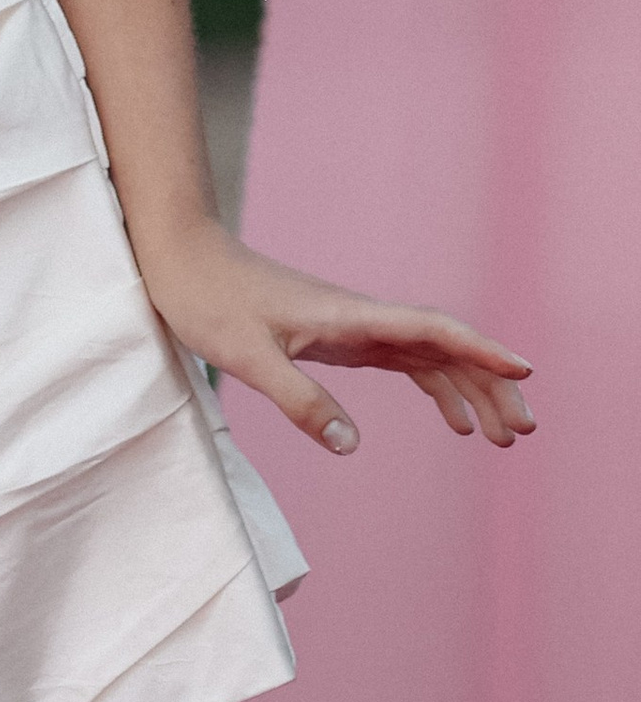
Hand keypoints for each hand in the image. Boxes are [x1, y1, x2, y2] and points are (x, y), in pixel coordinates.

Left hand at [135, 215, 533, 455]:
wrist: (178, 256)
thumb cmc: (207, 297)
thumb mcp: (246, 355)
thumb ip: (298, 398)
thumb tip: (351, 444)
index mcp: (347, 316)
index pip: (431, 329)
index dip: (480, 349)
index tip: (524, 372)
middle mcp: (358, 318)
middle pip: (443, 347)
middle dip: (488, 384)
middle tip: (522, 431)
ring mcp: (349, 326)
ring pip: (427, 356)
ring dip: (468, 389)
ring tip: (500, 435)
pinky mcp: (335, 337)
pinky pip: (401, 361)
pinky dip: (434, 386)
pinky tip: (450, 415)